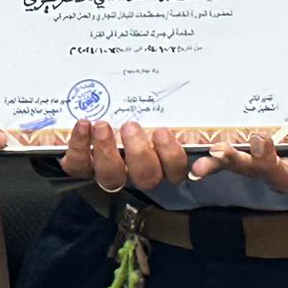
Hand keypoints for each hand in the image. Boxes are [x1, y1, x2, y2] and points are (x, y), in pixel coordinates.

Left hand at [58, 118, 191, 192]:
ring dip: (107, 151)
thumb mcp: (163, 110)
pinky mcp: (80, 167)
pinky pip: (78, 166)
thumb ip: (188, 125)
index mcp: (160, 160)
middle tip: (131, 126)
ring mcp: (108, 171)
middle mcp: (136, 171)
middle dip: (138, 152)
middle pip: (146, 177)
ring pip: (111, 176)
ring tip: (102, 126)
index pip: (176, 170)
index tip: (162, 131)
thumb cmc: (133, 111)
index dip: (173, 158)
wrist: (94, 110)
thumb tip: (208, 144)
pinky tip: (83, 124)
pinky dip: (79, 145)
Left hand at [198, 28, 287, 194]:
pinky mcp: (253, 138)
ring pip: (253, 169)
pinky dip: (218, 158)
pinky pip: (236, 153)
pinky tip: (202, 154)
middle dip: (264, 165)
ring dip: (235, 163)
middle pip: (279, 178)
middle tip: (257, 140)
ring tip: (218, 150)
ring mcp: (274, 151)